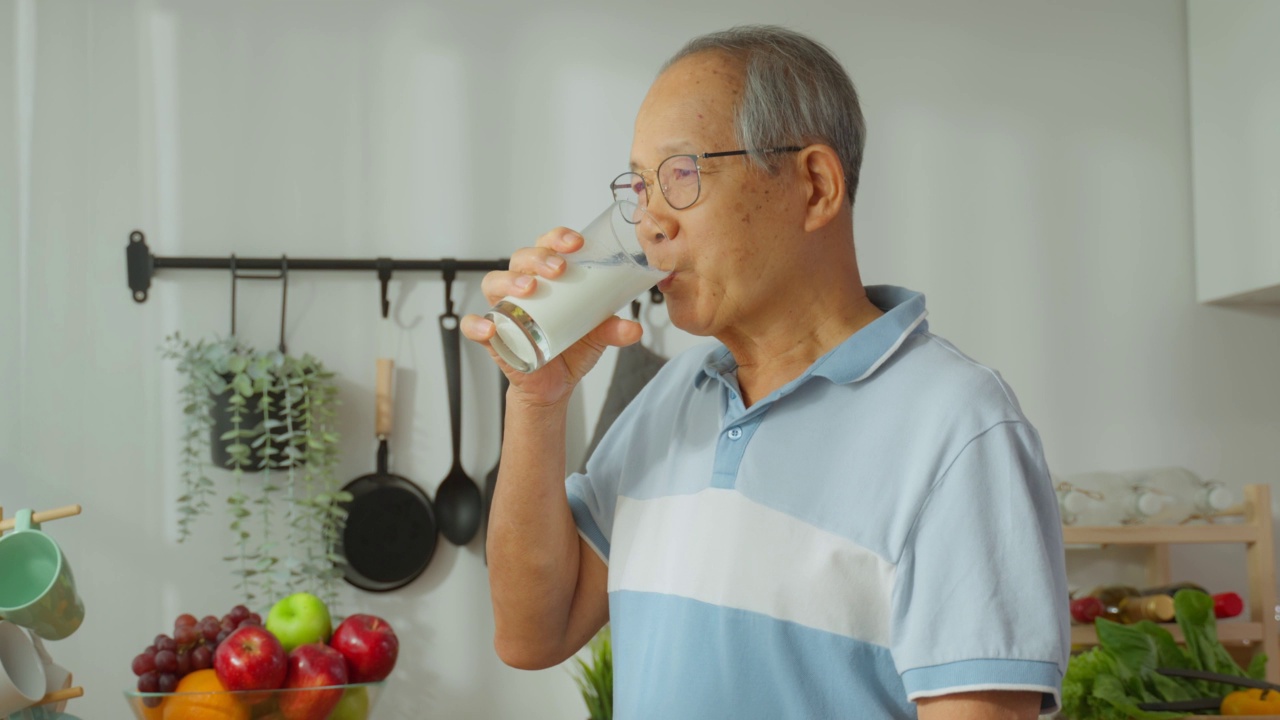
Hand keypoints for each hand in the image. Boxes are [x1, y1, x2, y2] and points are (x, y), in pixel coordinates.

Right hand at [461, 227, 642, 406]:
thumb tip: (634, 328)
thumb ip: (613, 329)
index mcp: (548, 277)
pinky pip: (473, 324)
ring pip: (494, 282)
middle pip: (520, 258)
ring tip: (530, 289)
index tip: (577, 243)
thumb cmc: (572, 347)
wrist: (556, 385)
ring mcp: (504, 309)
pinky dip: (477, 324)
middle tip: (558, 269)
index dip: (558, 238)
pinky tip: (490, 326)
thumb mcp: (597, 336)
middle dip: (538, 257)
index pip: (547, 245)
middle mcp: (523, 286)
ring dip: (510, 281)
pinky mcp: (492, 336)